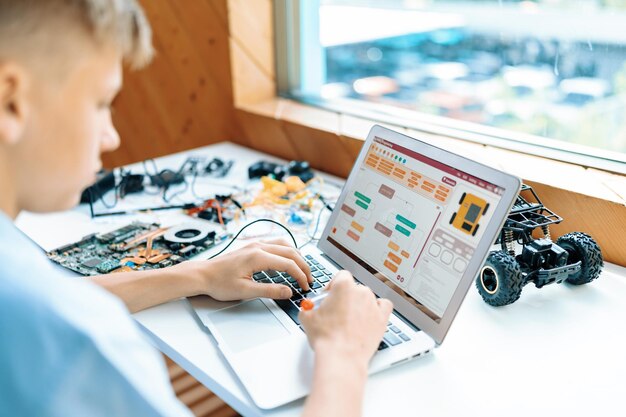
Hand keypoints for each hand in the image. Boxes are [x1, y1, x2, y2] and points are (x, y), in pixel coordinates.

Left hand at [179, 238, 312, 300]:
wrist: (202, 275)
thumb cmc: (219, 283)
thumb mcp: (245, 291)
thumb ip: (269, 291)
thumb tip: (288, 291)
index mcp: (258, 256)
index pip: (288, 264)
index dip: (300, 276)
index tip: (305, 286)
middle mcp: (258, 246)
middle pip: (290, 252)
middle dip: (303, 265)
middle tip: (309, 279)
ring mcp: (255, 244)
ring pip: (284, 244)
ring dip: (296, 256)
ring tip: (302, 269)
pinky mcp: (251, 246)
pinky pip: (275, 244)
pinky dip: (286, 251)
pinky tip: (287, 260)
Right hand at [299, 271, 392, 366]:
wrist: (341, 356)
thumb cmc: (326, 338)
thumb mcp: (307, 318)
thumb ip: (308, 308)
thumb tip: (308, 309)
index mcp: (343, 286)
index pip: (341, 276)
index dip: (333, 285)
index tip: (329, 296)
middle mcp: (361, 291)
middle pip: (353, 288)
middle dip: (345, 297)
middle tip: (336, 311)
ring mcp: (373, 304)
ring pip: (367, 297)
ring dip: (359, 304)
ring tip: (350, 319)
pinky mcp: (382, 318)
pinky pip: (384, 306)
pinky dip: (377, 308)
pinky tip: (370, 315)